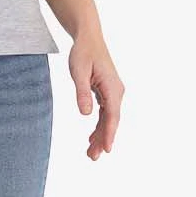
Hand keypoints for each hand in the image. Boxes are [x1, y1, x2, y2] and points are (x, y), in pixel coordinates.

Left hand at [69, 36, 123, 160]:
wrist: (89, 39)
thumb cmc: (83, 53)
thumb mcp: (78, 72)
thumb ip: (82, 92)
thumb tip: (85, 114)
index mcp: (112, 88)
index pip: (112, 115)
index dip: (109, 133)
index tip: (107, 149)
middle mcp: (116, 92)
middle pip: (111, 121)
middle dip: (103, 140)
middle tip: (92, 157)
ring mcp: (113, 93)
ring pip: (108, 119)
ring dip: (101, 135)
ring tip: (91, 153)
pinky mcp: (107, 93)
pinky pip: (105, 114)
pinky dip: (99, 126)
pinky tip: (92, 138)